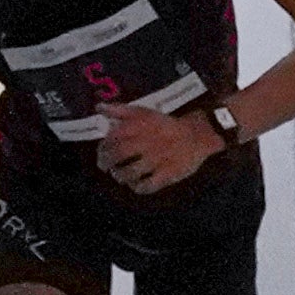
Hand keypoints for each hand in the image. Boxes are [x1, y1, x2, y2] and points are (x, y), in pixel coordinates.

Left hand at [97, 104, 224, 194]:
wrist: (195, 134)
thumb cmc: (165, 124)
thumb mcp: (142, 111)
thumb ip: (119, 110)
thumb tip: (99, 107)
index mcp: (137, 127)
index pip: (111, 139)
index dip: (102, 148)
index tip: (102, 152)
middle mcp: (144, 144)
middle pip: (117, 156)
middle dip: (106, 163)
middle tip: (105, 167)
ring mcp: (155, 160)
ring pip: (130, 173)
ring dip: (120, 176)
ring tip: (119, 175)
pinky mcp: (167, 174)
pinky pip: (147, 185)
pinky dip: (138, 187)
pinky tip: (135, 185)